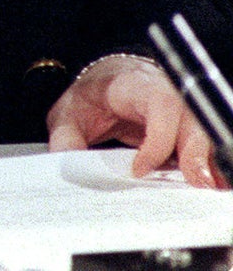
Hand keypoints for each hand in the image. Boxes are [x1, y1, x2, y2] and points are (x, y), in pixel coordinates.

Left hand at [48, 55, 222, 187]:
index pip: (160, 103)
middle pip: (193, 118)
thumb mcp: (68, 114)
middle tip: (194, 183)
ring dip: (205, 161)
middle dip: (196, 152)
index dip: (159, 137)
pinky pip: (203, 145)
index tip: (140, 168)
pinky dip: (206, 164)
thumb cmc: (89, 98)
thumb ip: (66, 137)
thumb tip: (66, 162)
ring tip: (202, 187)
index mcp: (133, 85)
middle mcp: (164, 94)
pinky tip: (202, 182)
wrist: (104, 85)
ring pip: (204, 132)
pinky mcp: (186, 130)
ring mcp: (180, 111)